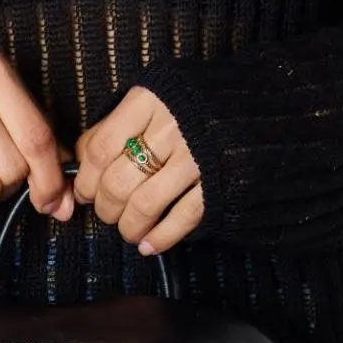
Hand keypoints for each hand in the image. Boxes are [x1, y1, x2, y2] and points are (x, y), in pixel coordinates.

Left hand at [72, 86, 203, 254]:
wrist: (260, 107)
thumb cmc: (196, 104)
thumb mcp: (154, 97)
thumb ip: (119, 123)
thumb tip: (83, 160)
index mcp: (148, 101)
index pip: (99, 149)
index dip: (86, 179)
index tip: (85, 193)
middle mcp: (170, 128)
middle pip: (117, 182)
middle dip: (106, 208)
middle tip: (108, 214)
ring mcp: (196, 157)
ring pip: (144, 205)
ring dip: (129, 227)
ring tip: (129, 231)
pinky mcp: (218, 183)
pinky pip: (181, 218)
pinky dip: (161, 238)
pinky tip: (150, 245)